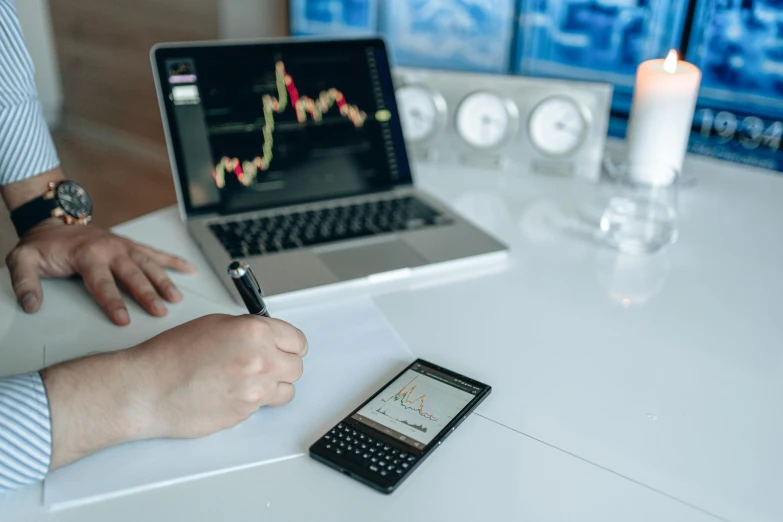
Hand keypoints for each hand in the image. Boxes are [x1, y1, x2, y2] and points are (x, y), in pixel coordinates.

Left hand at [5, 220, 194, 324]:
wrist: (53, 221)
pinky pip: (156, 253)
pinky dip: (174, 261)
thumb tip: (31, 304)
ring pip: (149, 264)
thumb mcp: (22, 259)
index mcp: (87, 255)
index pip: (102, 283)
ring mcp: (123, 246)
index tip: (123, 319)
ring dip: (164, 281)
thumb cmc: (43, 245)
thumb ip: (24, 282)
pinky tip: (189, 270)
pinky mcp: (131, 245)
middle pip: (132, 274)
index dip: (113, 302)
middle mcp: (110, 249)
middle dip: (147, 293)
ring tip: (175, 298)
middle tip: (159, 311)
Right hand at [41, 314, 307, 468]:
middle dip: (284, 364)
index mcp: (255, 331)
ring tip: (249, 380)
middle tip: (266, 363)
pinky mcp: (246, 413)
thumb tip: (266, 336)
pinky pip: (265, 406)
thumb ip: (248, 329)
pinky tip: (234, 392)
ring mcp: (256, 389)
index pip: (297, 340)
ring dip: (274, 385)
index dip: (291, 344)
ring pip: (286, 389)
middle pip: (296, 366)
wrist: (147, 389)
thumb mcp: (214, 324)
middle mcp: (261, 359)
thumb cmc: (170, 356)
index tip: (287, 347)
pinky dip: (255, 401)